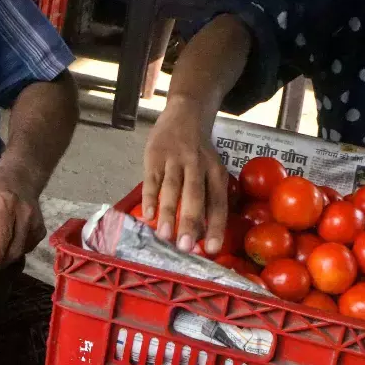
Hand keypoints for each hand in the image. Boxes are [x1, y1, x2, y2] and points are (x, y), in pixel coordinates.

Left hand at [0, 163, 45, 275]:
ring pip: (22, 250)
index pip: (2, 235)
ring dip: (8, 258)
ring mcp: (37, 222)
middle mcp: (26, 214)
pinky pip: (28, 247)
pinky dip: (17, 251)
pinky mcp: (41, 229)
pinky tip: (8, 245)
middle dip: (0, 262)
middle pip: (14, 248)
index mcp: (6, 204)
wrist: (22, 176)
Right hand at [141, 104, 228, 252]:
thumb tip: (201, 233)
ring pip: (172, 189)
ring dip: (168, 213)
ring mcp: (175, 160)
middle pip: (195, 196)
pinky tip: (147, 215)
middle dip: (190, 222)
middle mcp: (198, 165)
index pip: (218, 203)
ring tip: (164, 236)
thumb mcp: (210, 169)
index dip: (215, 226)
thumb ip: (207, 196)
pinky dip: (150, 197)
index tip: (212, 250)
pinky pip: (152, 180)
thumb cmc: (199, 153)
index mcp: (216, 172)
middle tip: (186, 247)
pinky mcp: (155, 156)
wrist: (185, 115)